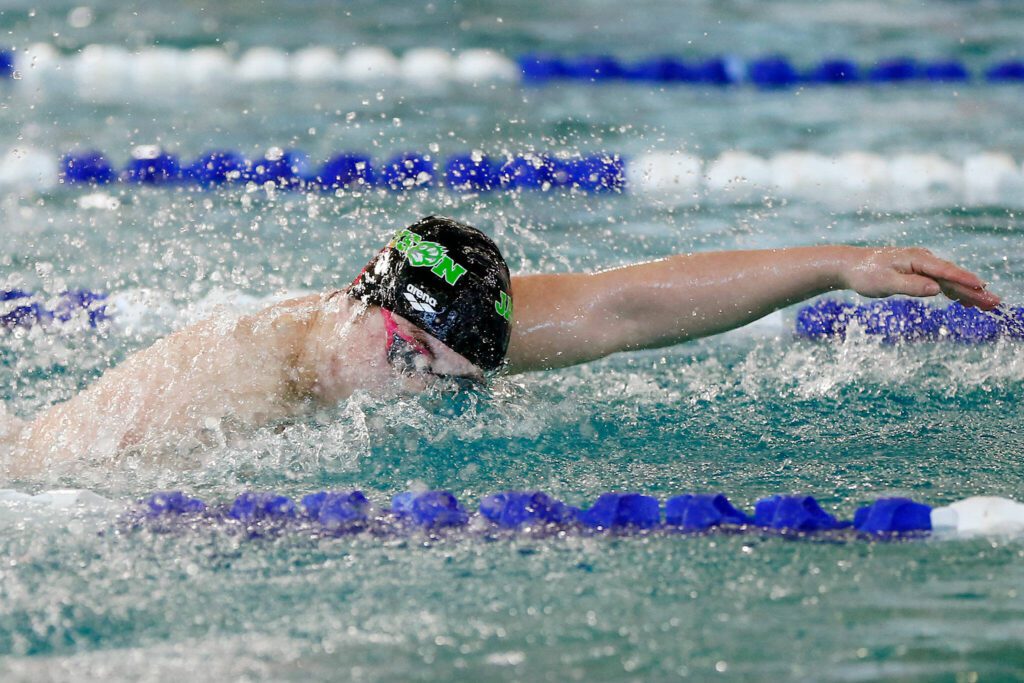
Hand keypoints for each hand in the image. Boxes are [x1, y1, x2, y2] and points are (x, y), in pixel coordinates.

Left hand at [840, 247, 1000, 309]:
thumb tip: (936, 289)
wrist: (849, 266)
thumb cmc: (865, 274)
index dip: (966, 281)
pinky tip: (962, 300)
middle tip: (994, 303)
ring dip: (967, 292)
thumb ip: (911, 286)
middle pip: (953, 276)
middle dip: (974, 290)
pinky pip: (940, 281)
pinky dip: (952, 290)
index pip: (946, 272)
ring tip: (986, 304)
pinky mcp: (916, 271)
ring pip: (948, 280)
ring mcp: (920, 265)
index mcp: (917, 260)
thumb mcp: (886, 282)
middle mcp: (922, 259)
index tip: (982, 288)